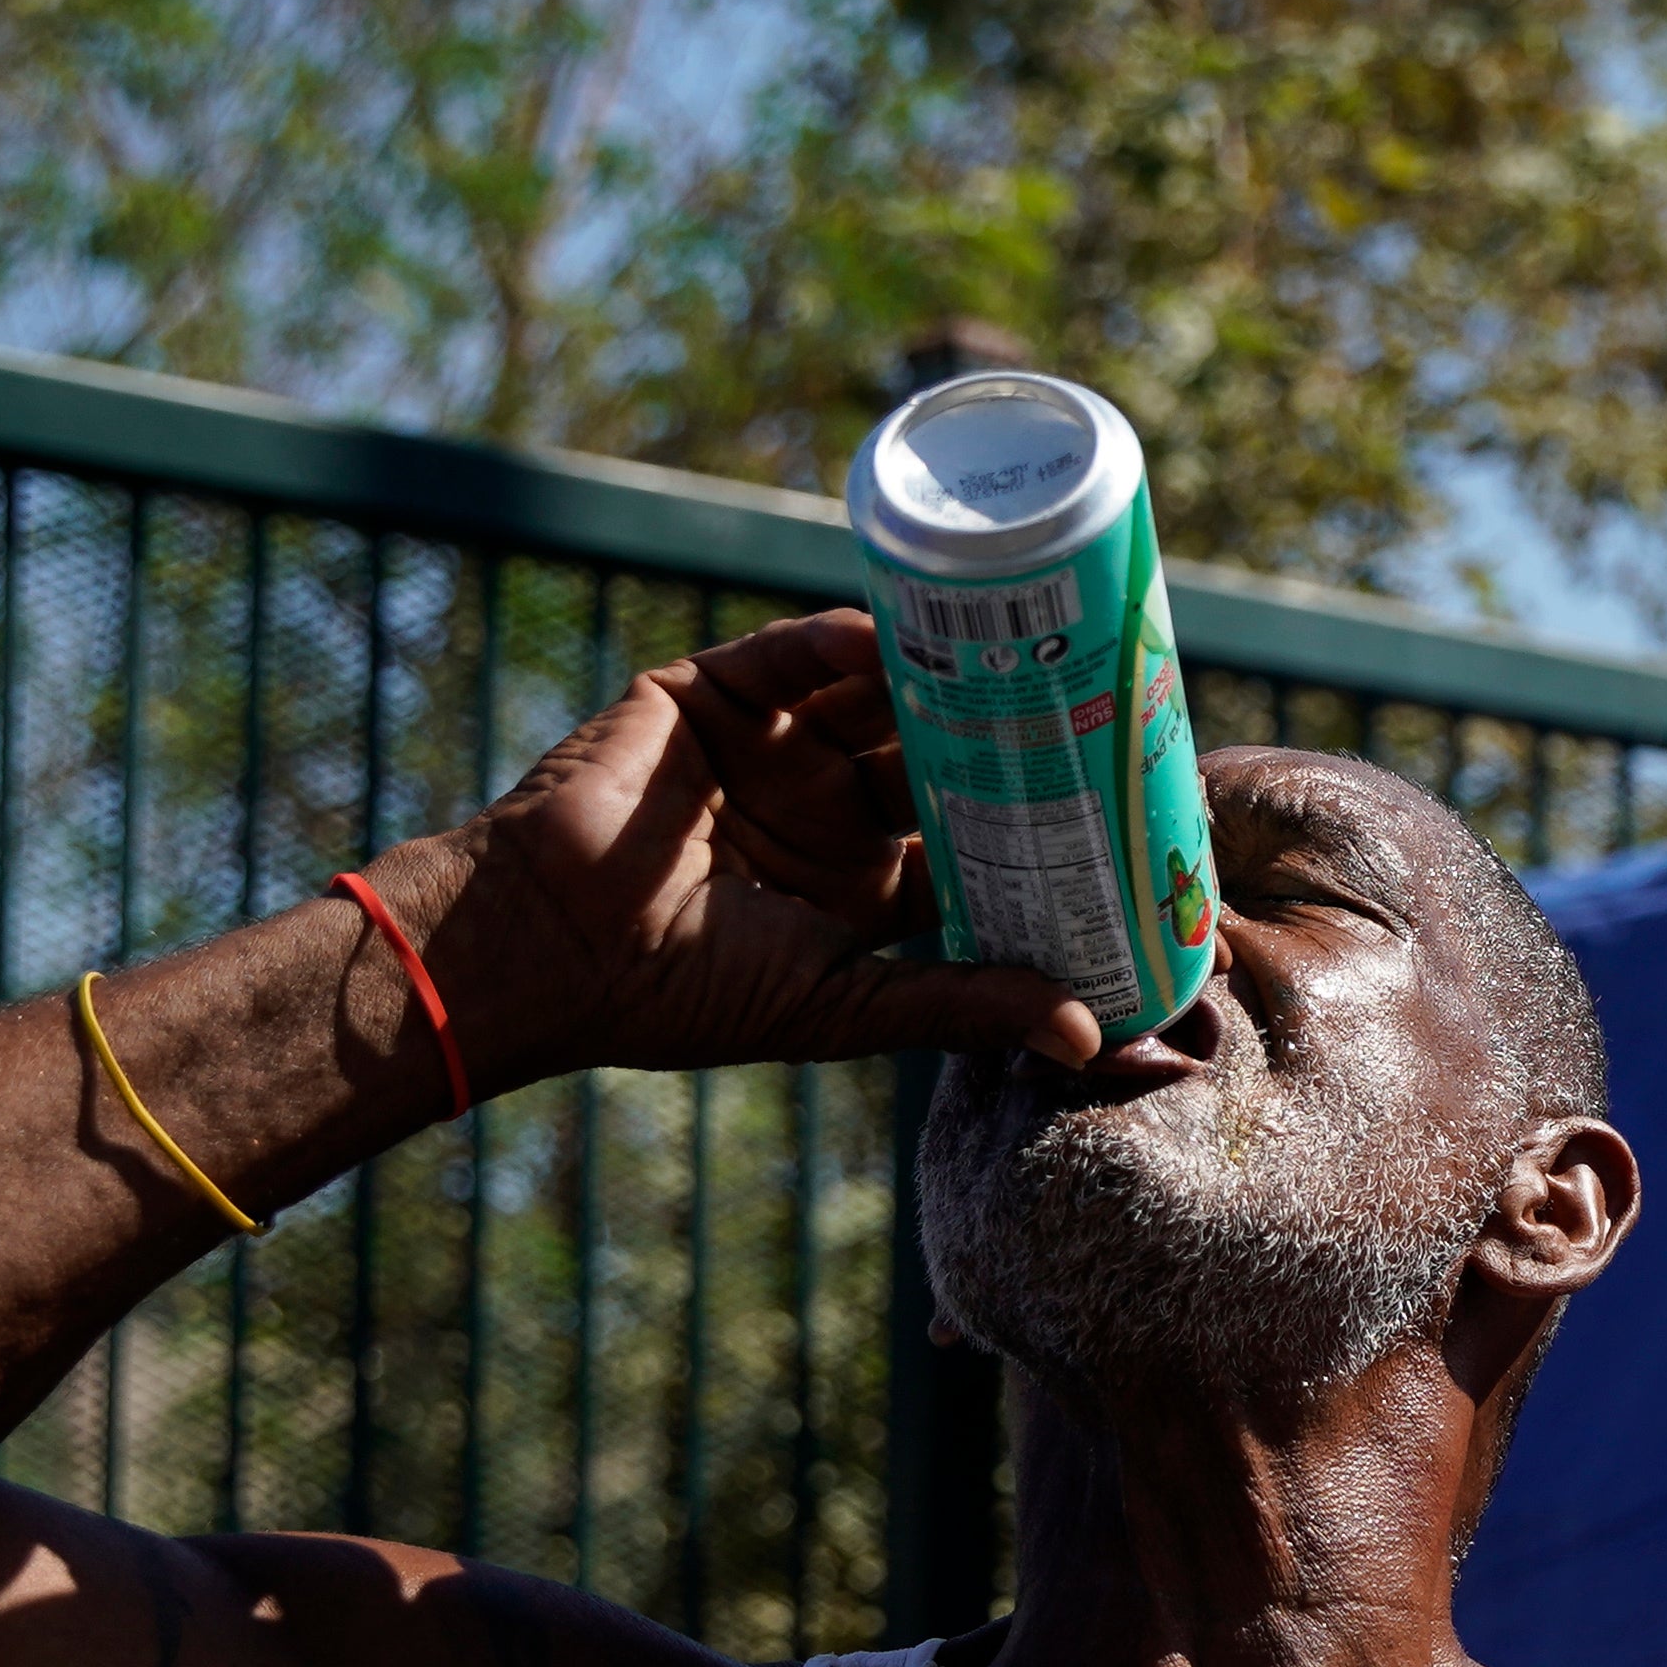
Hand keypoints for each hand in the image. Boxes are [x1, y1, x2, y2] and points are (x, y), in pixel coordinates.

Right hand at [422, 609, 1100, 1081]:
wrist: (549, 943)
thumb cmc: (689, 996)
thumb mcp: (845, 1005)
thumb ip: (962, 1001)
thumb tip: (1088, 1034)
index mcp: (863, 885)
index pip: (970, 835)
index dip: (1036, 815)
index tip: (1117, 796)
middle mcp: (826, 808)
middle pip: (938, 751)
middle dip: (1004, 726)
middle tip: (1087, 697)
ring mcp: (773, 746)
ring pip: (879, 692)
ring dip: (939, 669)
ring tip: (1011, 644)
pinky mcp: (713, 693)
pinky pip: (794, 652)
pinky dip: (843, 637)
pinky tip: (898, 632)